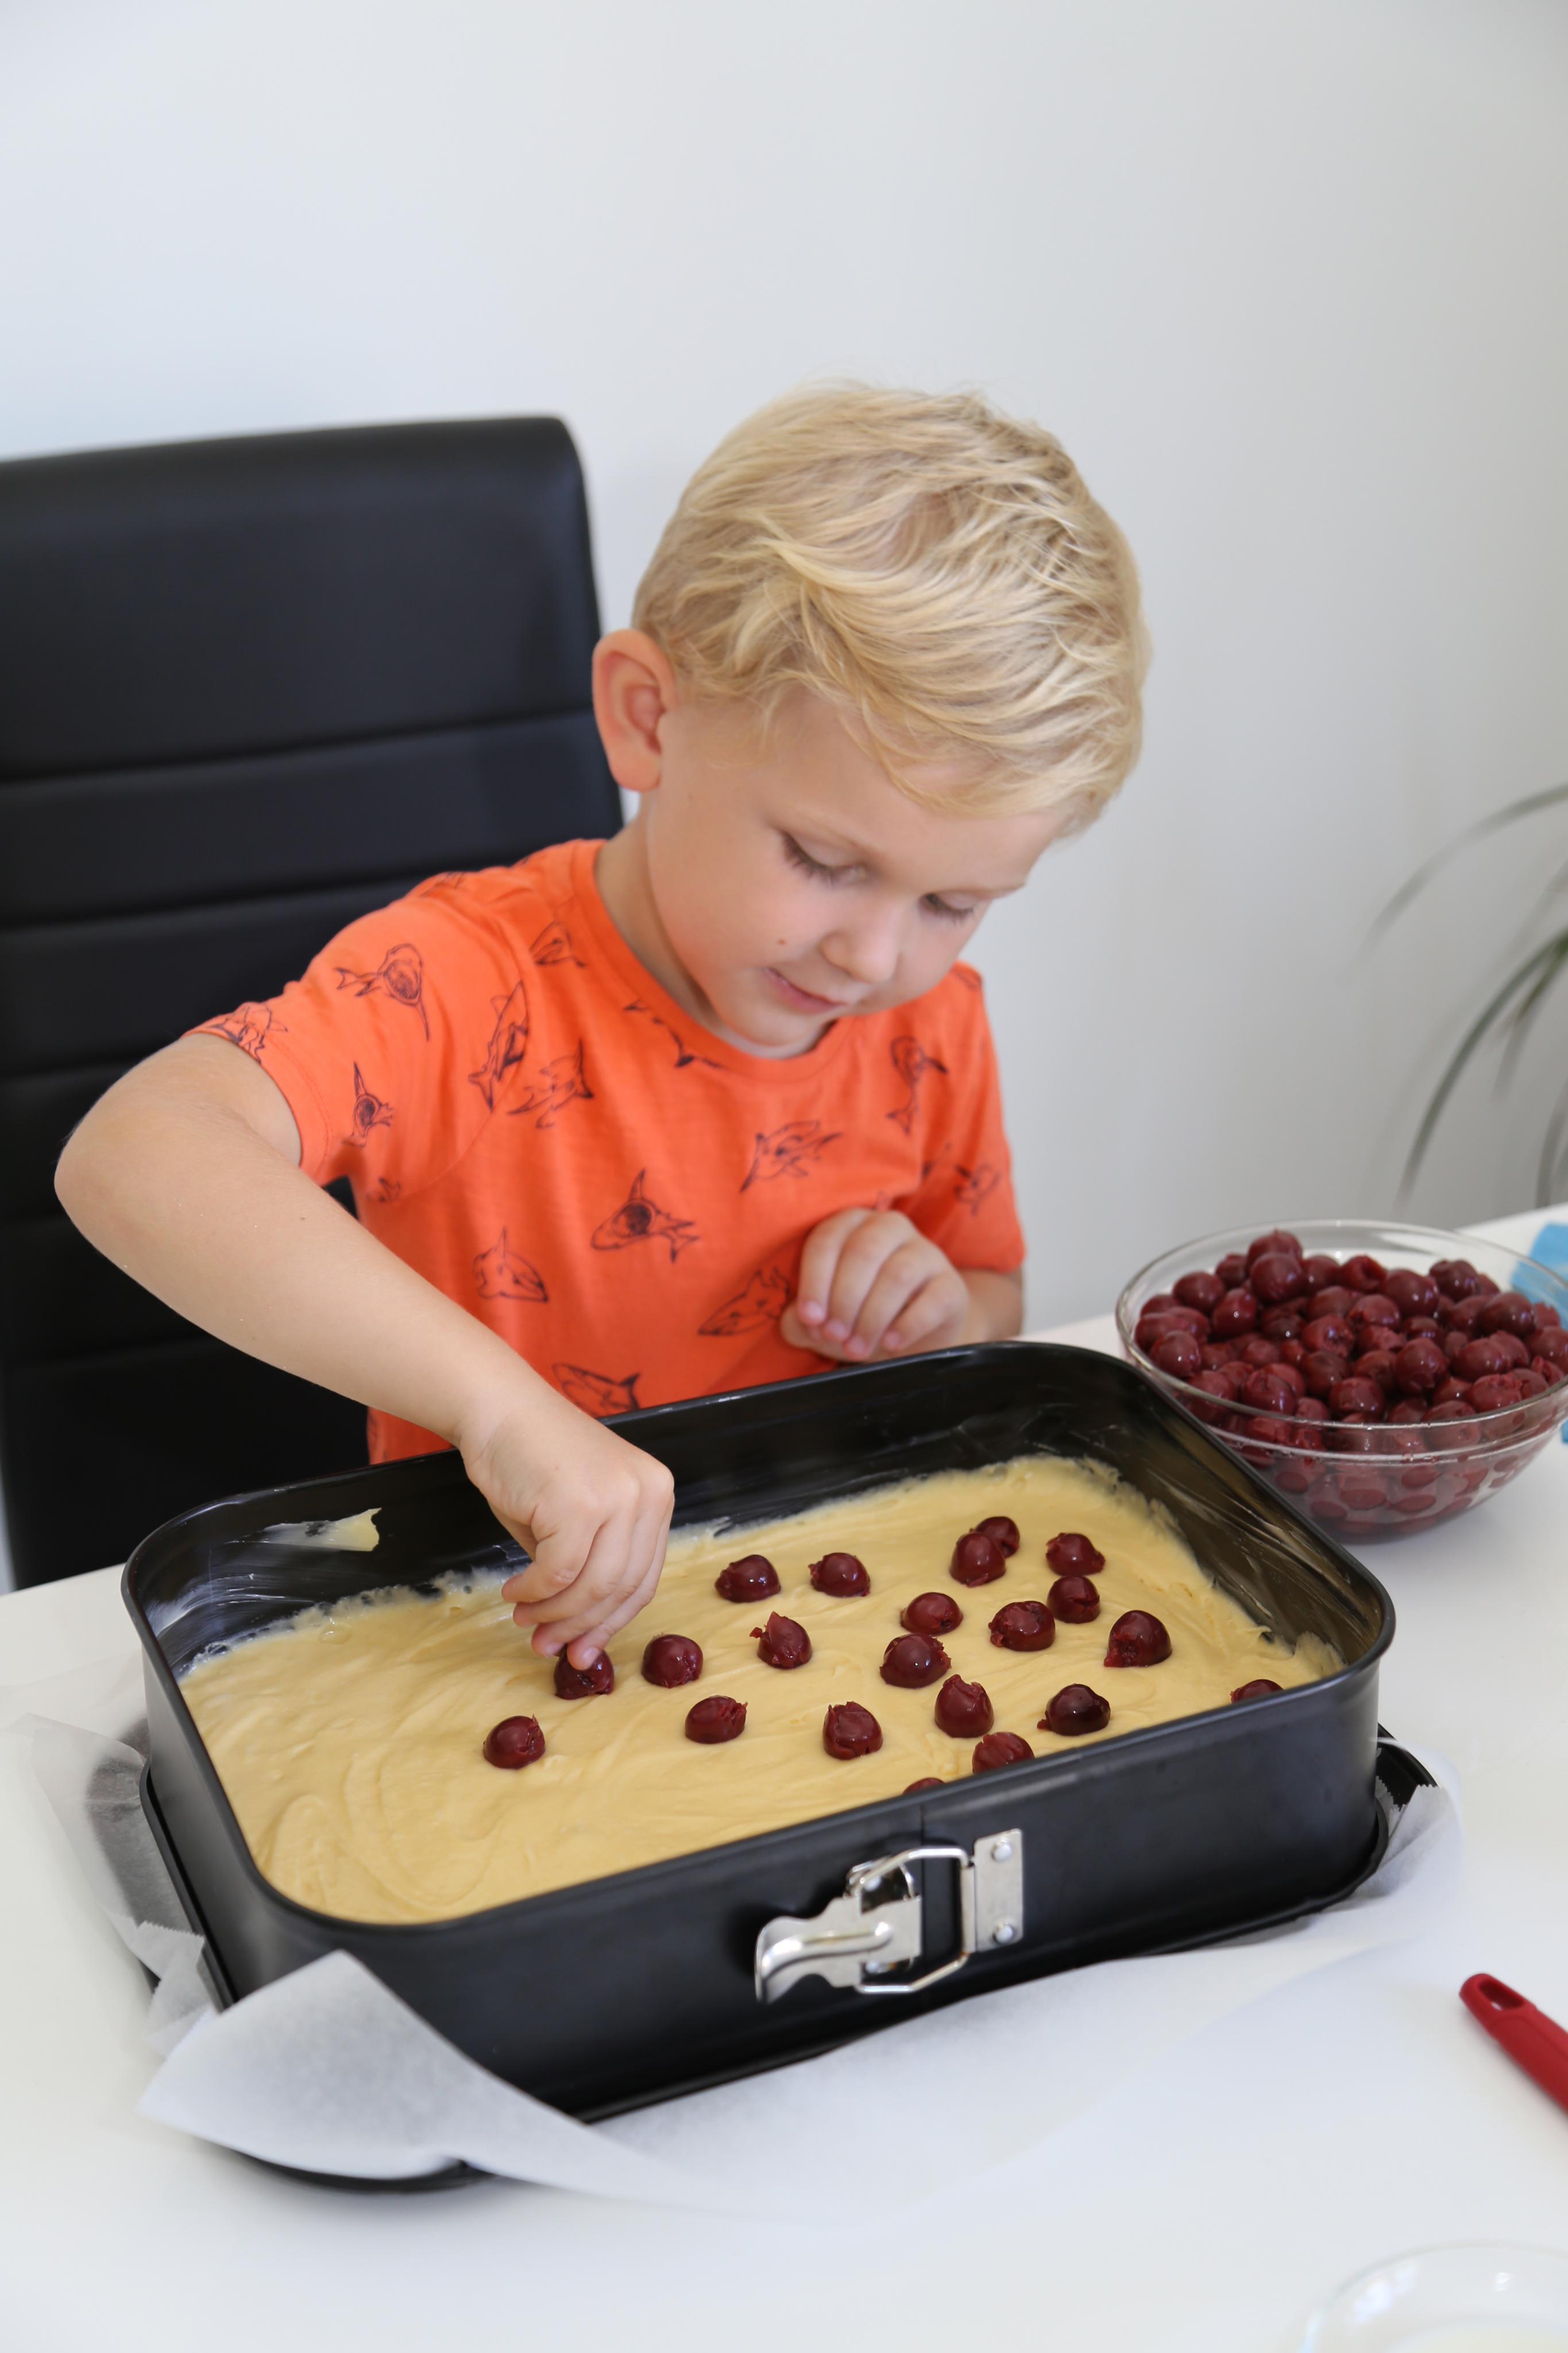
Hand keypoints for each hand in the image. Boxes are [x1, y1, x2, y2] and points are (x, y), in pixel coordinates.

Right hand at [457, 1373, 673, 1669]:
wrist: (499, 1409)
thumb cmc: (532, 1464)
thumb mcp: (576, 1520)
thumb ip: (586, 1571)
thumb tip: (576, 1642)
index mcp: (658, 1496)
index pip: (645, 1578)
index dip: (611, 1623)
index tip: (583, 1651)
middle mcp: (650, 1494)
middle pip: (624, 1588)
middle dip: (581, 1626)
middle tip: (546, 1647)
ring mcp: (619, 1496)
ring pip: (594, 1586)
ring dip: (555, 1613)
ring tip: (524, 1618)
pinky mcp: (581, 1503)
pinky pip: (559, 1572)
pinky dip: (534, 1591)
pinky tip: (513, 1591)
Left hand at [780, 1208, 970, 1363]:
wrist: (915, 1334)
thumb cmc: (861, 1315)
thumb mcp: (827, 1317)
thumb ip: (802, 1319)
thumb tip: (795, 1322)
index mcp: (852, 1224)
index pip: (828, 1239)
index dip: (815, 1279)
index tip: (810, 1317)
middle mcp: (890, 1228)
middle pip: (863, 1253)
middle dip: (843, 1299)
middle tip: (834, 1336)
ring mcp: (926, 1253)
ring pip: (897, 1275)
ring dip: (871, 1317)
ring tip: (856, 1349)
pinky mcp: (951, 1285)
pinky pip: (932, 1300)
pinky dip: (907, 1325)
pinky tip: (890, 1344)